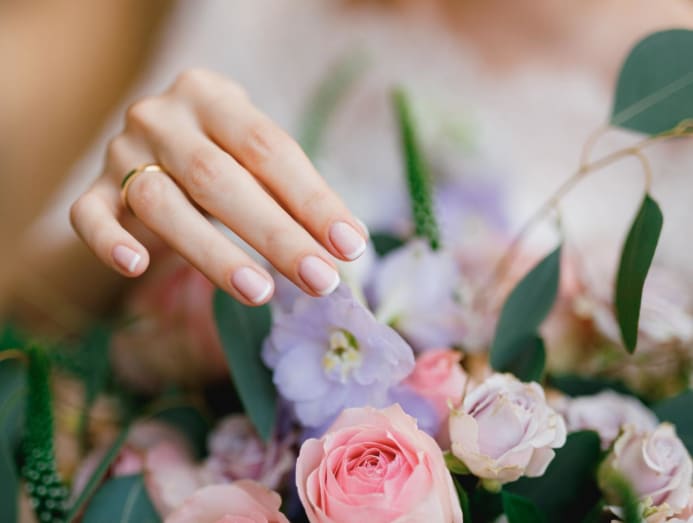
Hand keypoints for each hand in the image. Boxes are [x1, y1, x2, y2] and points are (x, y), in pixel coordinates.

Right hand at [70, 69, 366, 305]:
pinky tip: (137, 268)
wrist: (161, 132)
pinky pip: (89, 216)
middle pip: (219, 179)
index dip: (312, 199)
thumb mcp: (256, 153)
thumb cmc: (225, 149)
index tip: (349, 245)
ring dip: (213, 253)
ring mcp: (120, 151)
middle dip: (276, 236)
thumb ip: (290, 190)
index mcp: (212, 96)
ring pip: (162, 204)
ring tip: (261, 292)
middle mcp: (162, 117)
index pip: (269, 149)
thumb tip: (344, 245)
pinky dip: (109, 242)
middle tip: (320, 279)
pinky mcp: (91, 188)